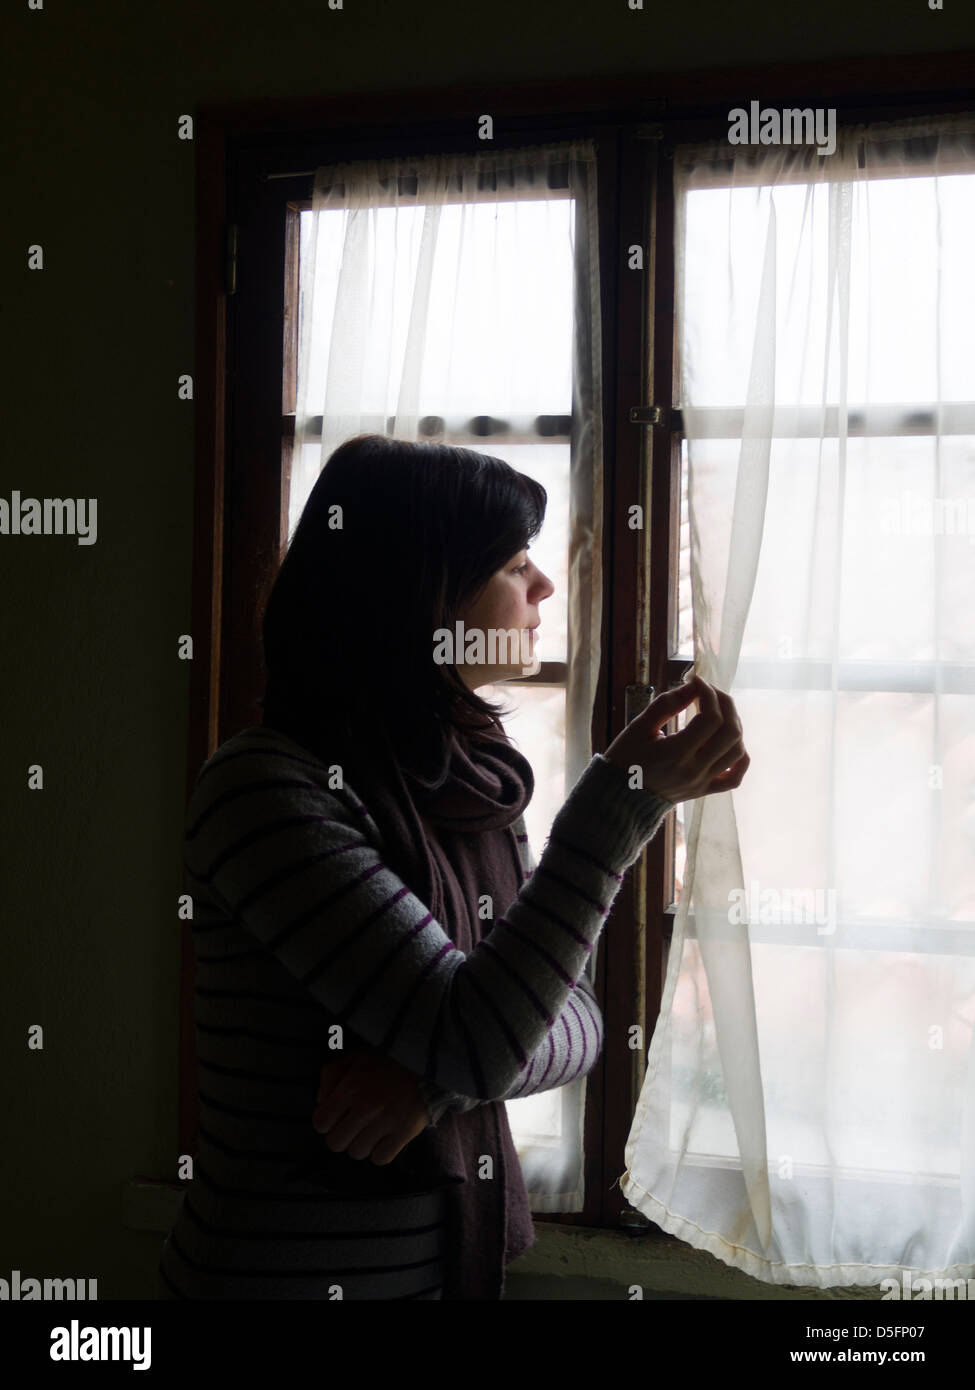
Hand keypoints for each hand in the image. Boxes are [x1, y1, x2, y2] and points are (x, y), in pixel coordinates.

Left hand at [311, 1047, 432, 1165]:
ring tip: (370, 1130)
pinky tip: (384, 1138)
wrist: (428, 1061)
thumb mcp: (355, 1056)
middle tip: (352, 1126)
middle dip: (340, 1135)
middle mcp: (366, 1107)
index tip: (336, 1117)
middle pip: (336, 1143)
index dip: (326, 1122)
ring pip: (357, 1153)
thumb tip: (321, 1101)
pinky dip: (379, 1152)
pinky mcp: (405, 1131)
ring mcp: (386, 1121)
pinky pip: (381, 1158)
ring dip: (360, 1144)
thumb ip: (331, 1074)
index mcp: (350, 1087)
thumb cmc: (389, 1059)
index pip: (321, 1122)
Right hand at [603, 675, 748, 802]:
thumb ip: (665, 705)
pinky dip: (740, 758)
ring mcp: (702, 782)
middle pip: (730, 732)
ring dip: (734, 725)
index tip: (696, 682)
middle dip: (725, 704)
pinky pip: (734, 778)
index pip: (710, 718)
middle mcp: (694, 770)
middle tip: (710, 692)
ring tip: (718, 712)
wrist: (620, 799)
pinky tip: (731, 742)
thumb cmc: (625, 760)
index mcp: (675, 753)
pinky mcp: (704, 790)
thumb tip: (691, 686)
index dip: (708, 694)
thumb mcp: (638, 728)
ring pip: (737, 751)